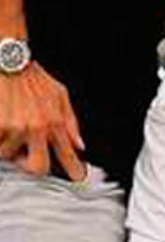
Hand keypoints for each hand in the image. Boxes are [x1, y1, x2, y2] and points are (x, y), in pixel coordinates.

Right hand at [0, 62, 84, 180]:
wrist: (10, 62)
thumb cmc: (32, 78)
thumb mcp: (60, 96)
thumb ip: (70, 123)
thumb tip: (79, 145)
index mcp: (54, 122)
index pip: (68, 154)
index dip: (73, 170)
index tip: (78, 178)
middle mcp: (37, 128)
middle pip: (37, 167)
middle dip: (30, 165)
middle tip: (24, 154)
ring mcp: (15, 129)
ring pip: (9, 155)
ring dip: (8, 144)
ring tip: (10, 122)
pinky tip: (2, 119)